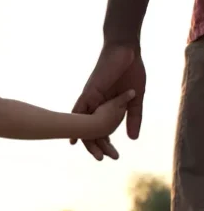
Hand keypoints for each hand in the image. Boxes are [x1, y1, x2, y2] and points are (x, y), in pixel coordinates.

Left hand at [71, 43, 145, 159]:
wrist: (126, 51)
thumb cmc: (130, 71)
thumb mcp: (135, 98)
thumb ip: (133, 117)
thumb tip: (133, 139)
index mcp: (105, 105)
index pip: (101, 127)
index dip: (103, 141)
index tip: (110, 154)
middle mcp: (94, 103)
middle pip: (89, 127)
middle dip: (95, 145)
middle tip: (101, 159)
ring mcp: (91, 97)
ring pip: (83, 121)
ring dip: (87, 138)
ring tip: (94, 153)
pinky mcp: (90, 91)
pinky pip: (81, 108)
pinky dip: (77, 120)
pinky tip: (74, 134)